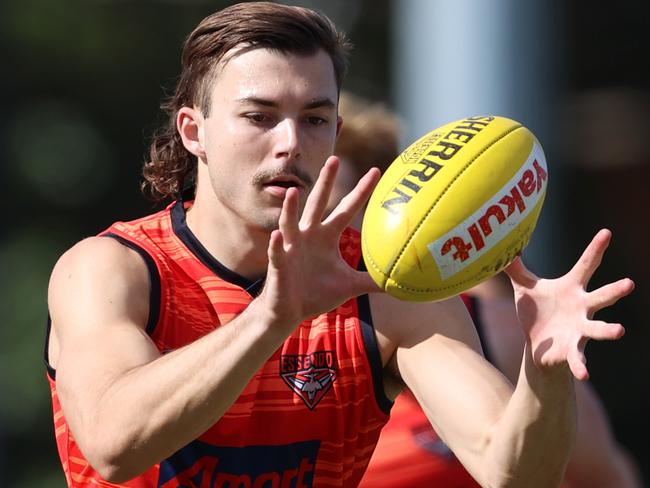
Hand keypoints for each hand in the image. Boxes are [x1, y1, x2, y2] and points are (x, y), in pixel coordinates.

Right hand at [259, 156, 381, 329]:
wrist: (289, 311)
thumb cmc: (316, 294)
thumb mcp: (349, 286)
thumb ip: (371, 280)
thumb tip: (398, 282)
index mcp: (326, 237)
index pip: (346, 209)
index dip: (360, 191)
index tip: (375, 171)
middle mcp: (308, 235)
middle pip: (318, 203)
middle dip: (325, 182)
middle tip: (334, 159)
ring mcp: (291, 247)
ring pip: (290, 222)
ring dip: (291, 208)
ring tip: (293, 192)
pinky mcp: (279, 264)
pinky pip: (277, 252)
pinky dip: (276, 244)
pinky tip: (278, 235)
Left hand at [504, 229, 633, 379]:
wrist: (537, 344)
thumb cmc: (537, 311)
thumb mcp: (525, 288)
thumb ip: (516, 269)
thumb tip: (505, 246)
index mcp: (572, 288)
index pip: (586, 265)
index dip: (596, 248)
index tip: (606, 232)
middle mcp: (582, 307)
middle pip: (601, 296)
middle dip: (615, 290)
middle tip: (629, 283)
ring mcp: (580, 329)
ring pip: (598, 328)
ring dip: (607, 330)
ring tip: (619, 330)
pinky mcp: (572, 350)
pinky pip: (578, 358)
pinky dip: (580, 366)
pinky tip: (584, 374)